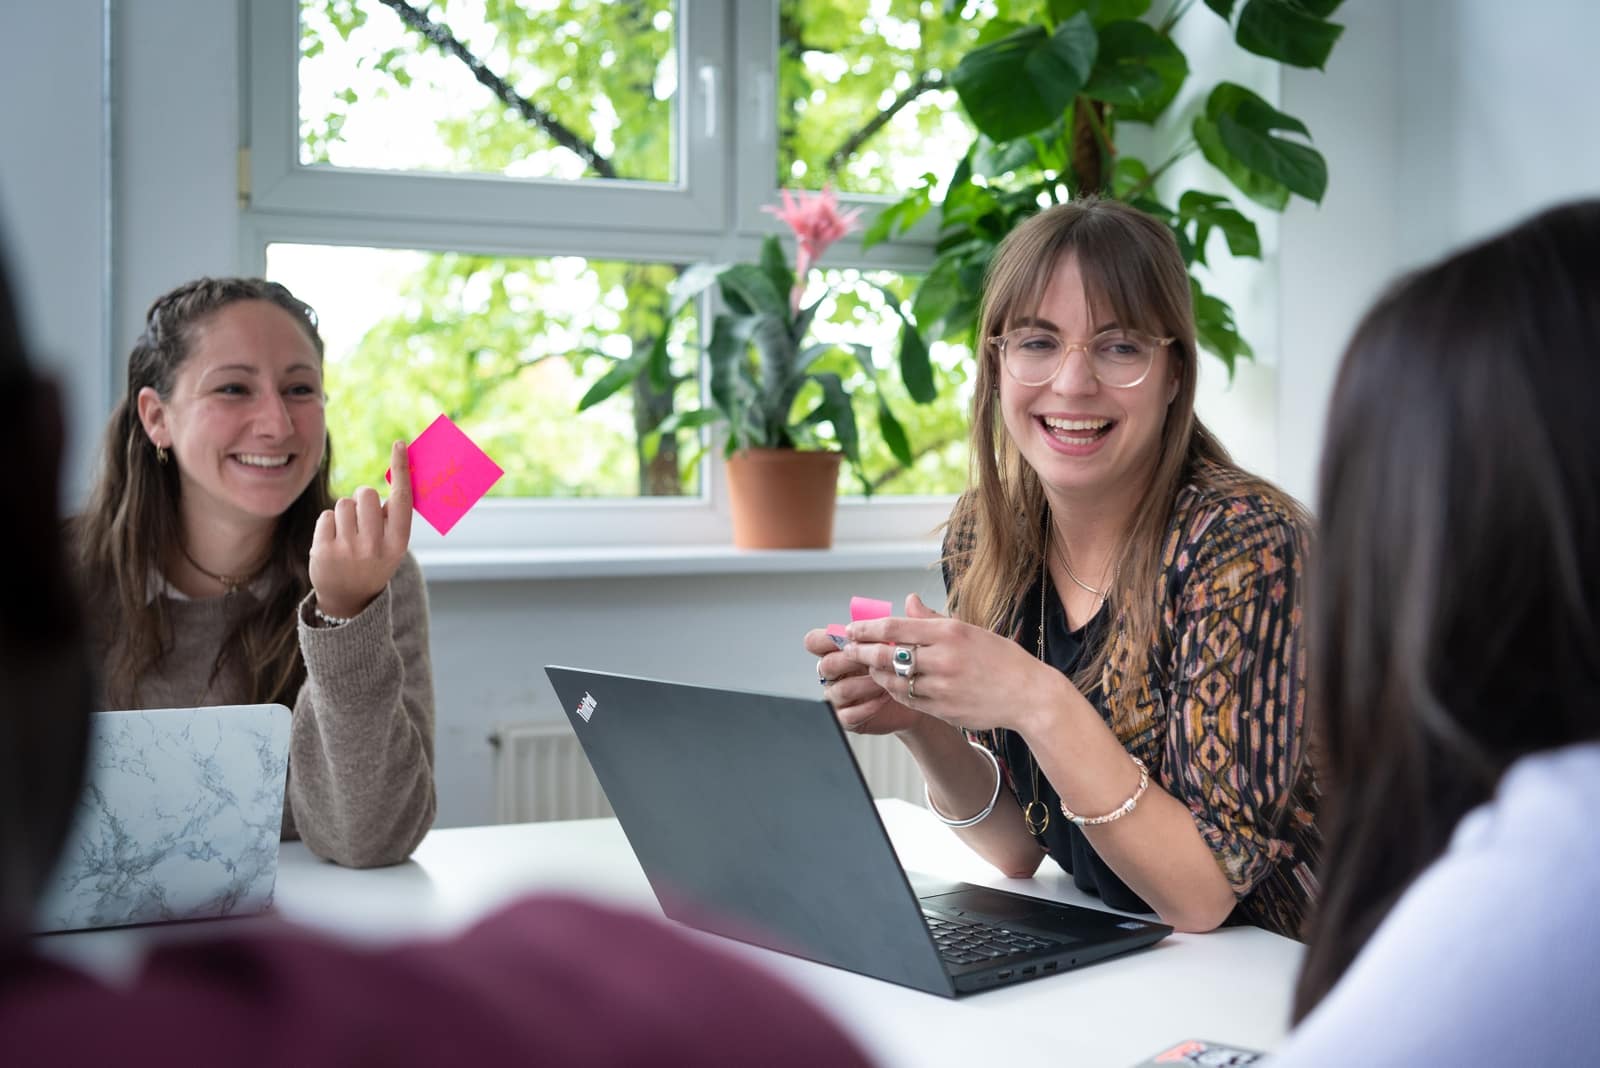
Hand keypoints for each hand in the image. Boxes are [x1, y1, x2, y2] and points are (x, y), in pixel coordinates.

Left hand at [309, 439, 413, 619]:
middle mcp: (375, 546)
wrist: (348, 600)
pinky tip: (333, 541)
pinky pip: (326, 515)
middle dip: (362, 498)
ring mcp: (348, 550)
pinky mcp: (324, 550)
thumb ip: (393, 516)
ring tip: (347, 533)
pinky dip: (329, 524)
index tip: (399, 444)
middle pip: (366, 494)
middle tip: (362, 517)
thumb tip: (398, 475)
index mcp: (397, 543)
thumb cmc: (373, 562)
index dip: (401, 469)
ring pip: (344, 503)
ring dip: (345, 512)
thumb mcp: (392, 545)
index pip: (402, 498)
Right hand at [803, 623, 926, 734]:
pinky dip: (866, 706)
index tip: (849, 638)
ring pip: (838, 690)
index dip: (825, 638)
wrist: (920, 696)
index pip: (815, 641)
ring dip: (863, 684)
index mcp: (840, 648)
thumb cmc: (909, 664)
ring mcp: (839, 696)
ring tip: (887, 680)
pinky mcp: (848, 718)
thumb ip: (910, 621)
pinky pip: (846, 715)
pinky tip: (884, 699)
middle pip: (826, 665)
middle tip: (875, 659)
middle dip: (851, 661)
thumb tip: (912, 599)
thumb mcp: (912, 640)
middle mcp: (835, 672)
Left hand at [845, 594, 1061, 735]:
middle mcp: (943, 658)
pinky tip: (890, 684)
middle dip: (862, 652)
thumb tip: (907, 601)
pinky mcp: (943, 709)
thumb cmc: (1000, 659)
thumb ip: (932, 619)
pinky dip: (894, 691)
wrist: (1029, 696)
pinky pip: (908, 699)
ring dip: (876, 674)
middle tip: (849, 649)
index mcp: (949, 632)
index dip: (866, 628)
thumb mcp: (969, 630)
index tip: (852, 629)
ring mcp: (943, 687)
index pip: (894, 627)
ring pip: (893, 680)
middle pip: (886, 655)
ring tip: (870, 667)